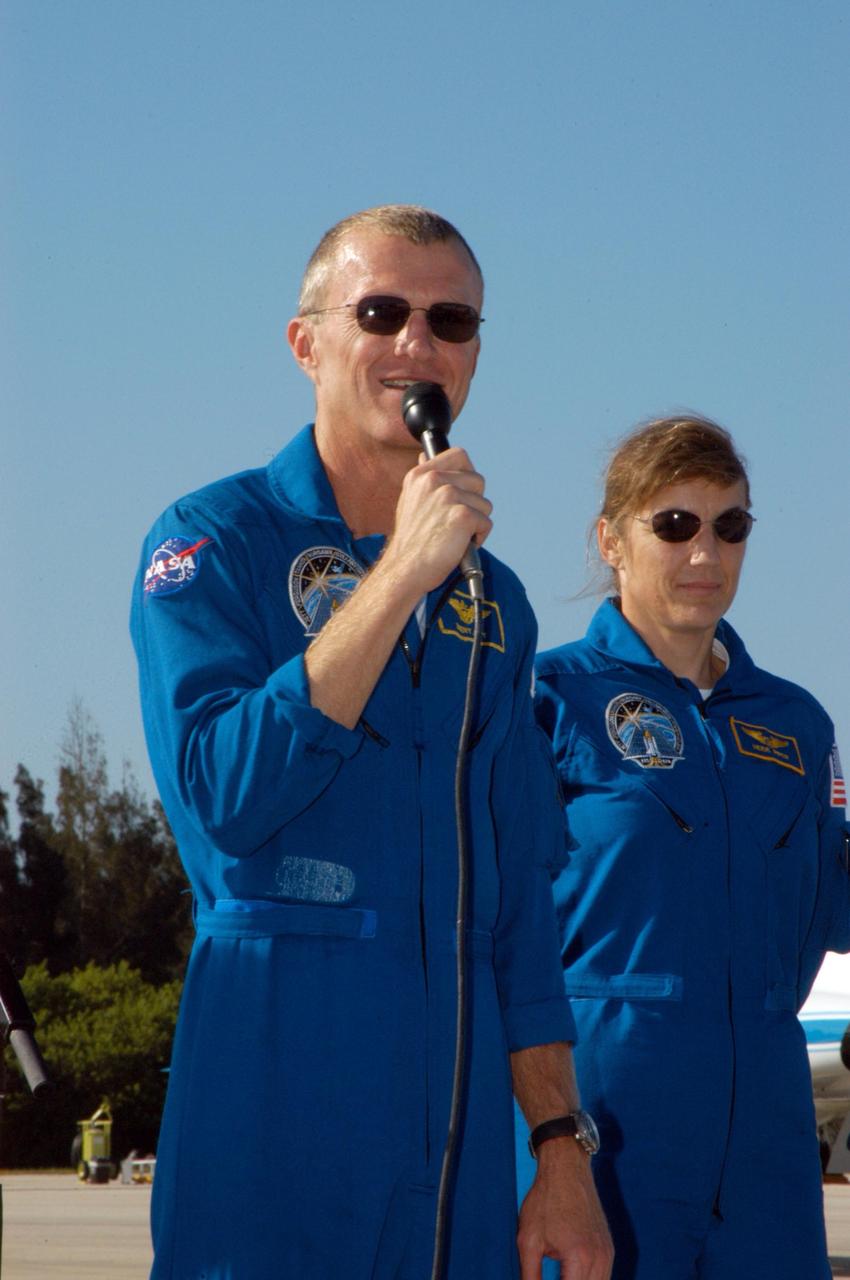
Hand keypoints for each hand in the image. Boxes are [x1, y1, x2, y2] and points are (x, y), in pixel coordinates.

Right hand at [382, 447, 492, 595]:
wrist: (405, 569)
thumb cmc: (411, 541)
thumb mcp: (410, 500)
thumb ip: (424, 479)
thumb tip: (425, 454)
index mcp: (420, 475)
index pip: (459, 455)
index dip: (468, 473)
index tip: (463, 492)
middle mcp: (433, 481)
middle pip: (478, 481)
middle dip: (474, 503)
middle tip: (454, 523)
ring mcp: (448, 496)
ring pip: (485, 505)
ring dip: (476, 524)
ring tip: (454, 536)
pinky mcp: (462, 516)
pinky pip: (486, 522)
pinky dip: (479, 537)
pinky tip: (460, 546)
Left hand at [517, 1141, 612, 1279]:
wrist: (566, 1168)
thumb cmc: (545, 1200)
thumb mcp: (528, 1240)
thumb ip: (530, 1276)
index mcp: (579, 1258)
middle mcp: (599, 1258)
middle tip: (550, 1277)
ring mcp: (607, 1253)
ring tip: (560, 1275)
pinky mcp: (609, 1247)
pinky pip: (604, 1277)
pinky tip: (572, 1277)